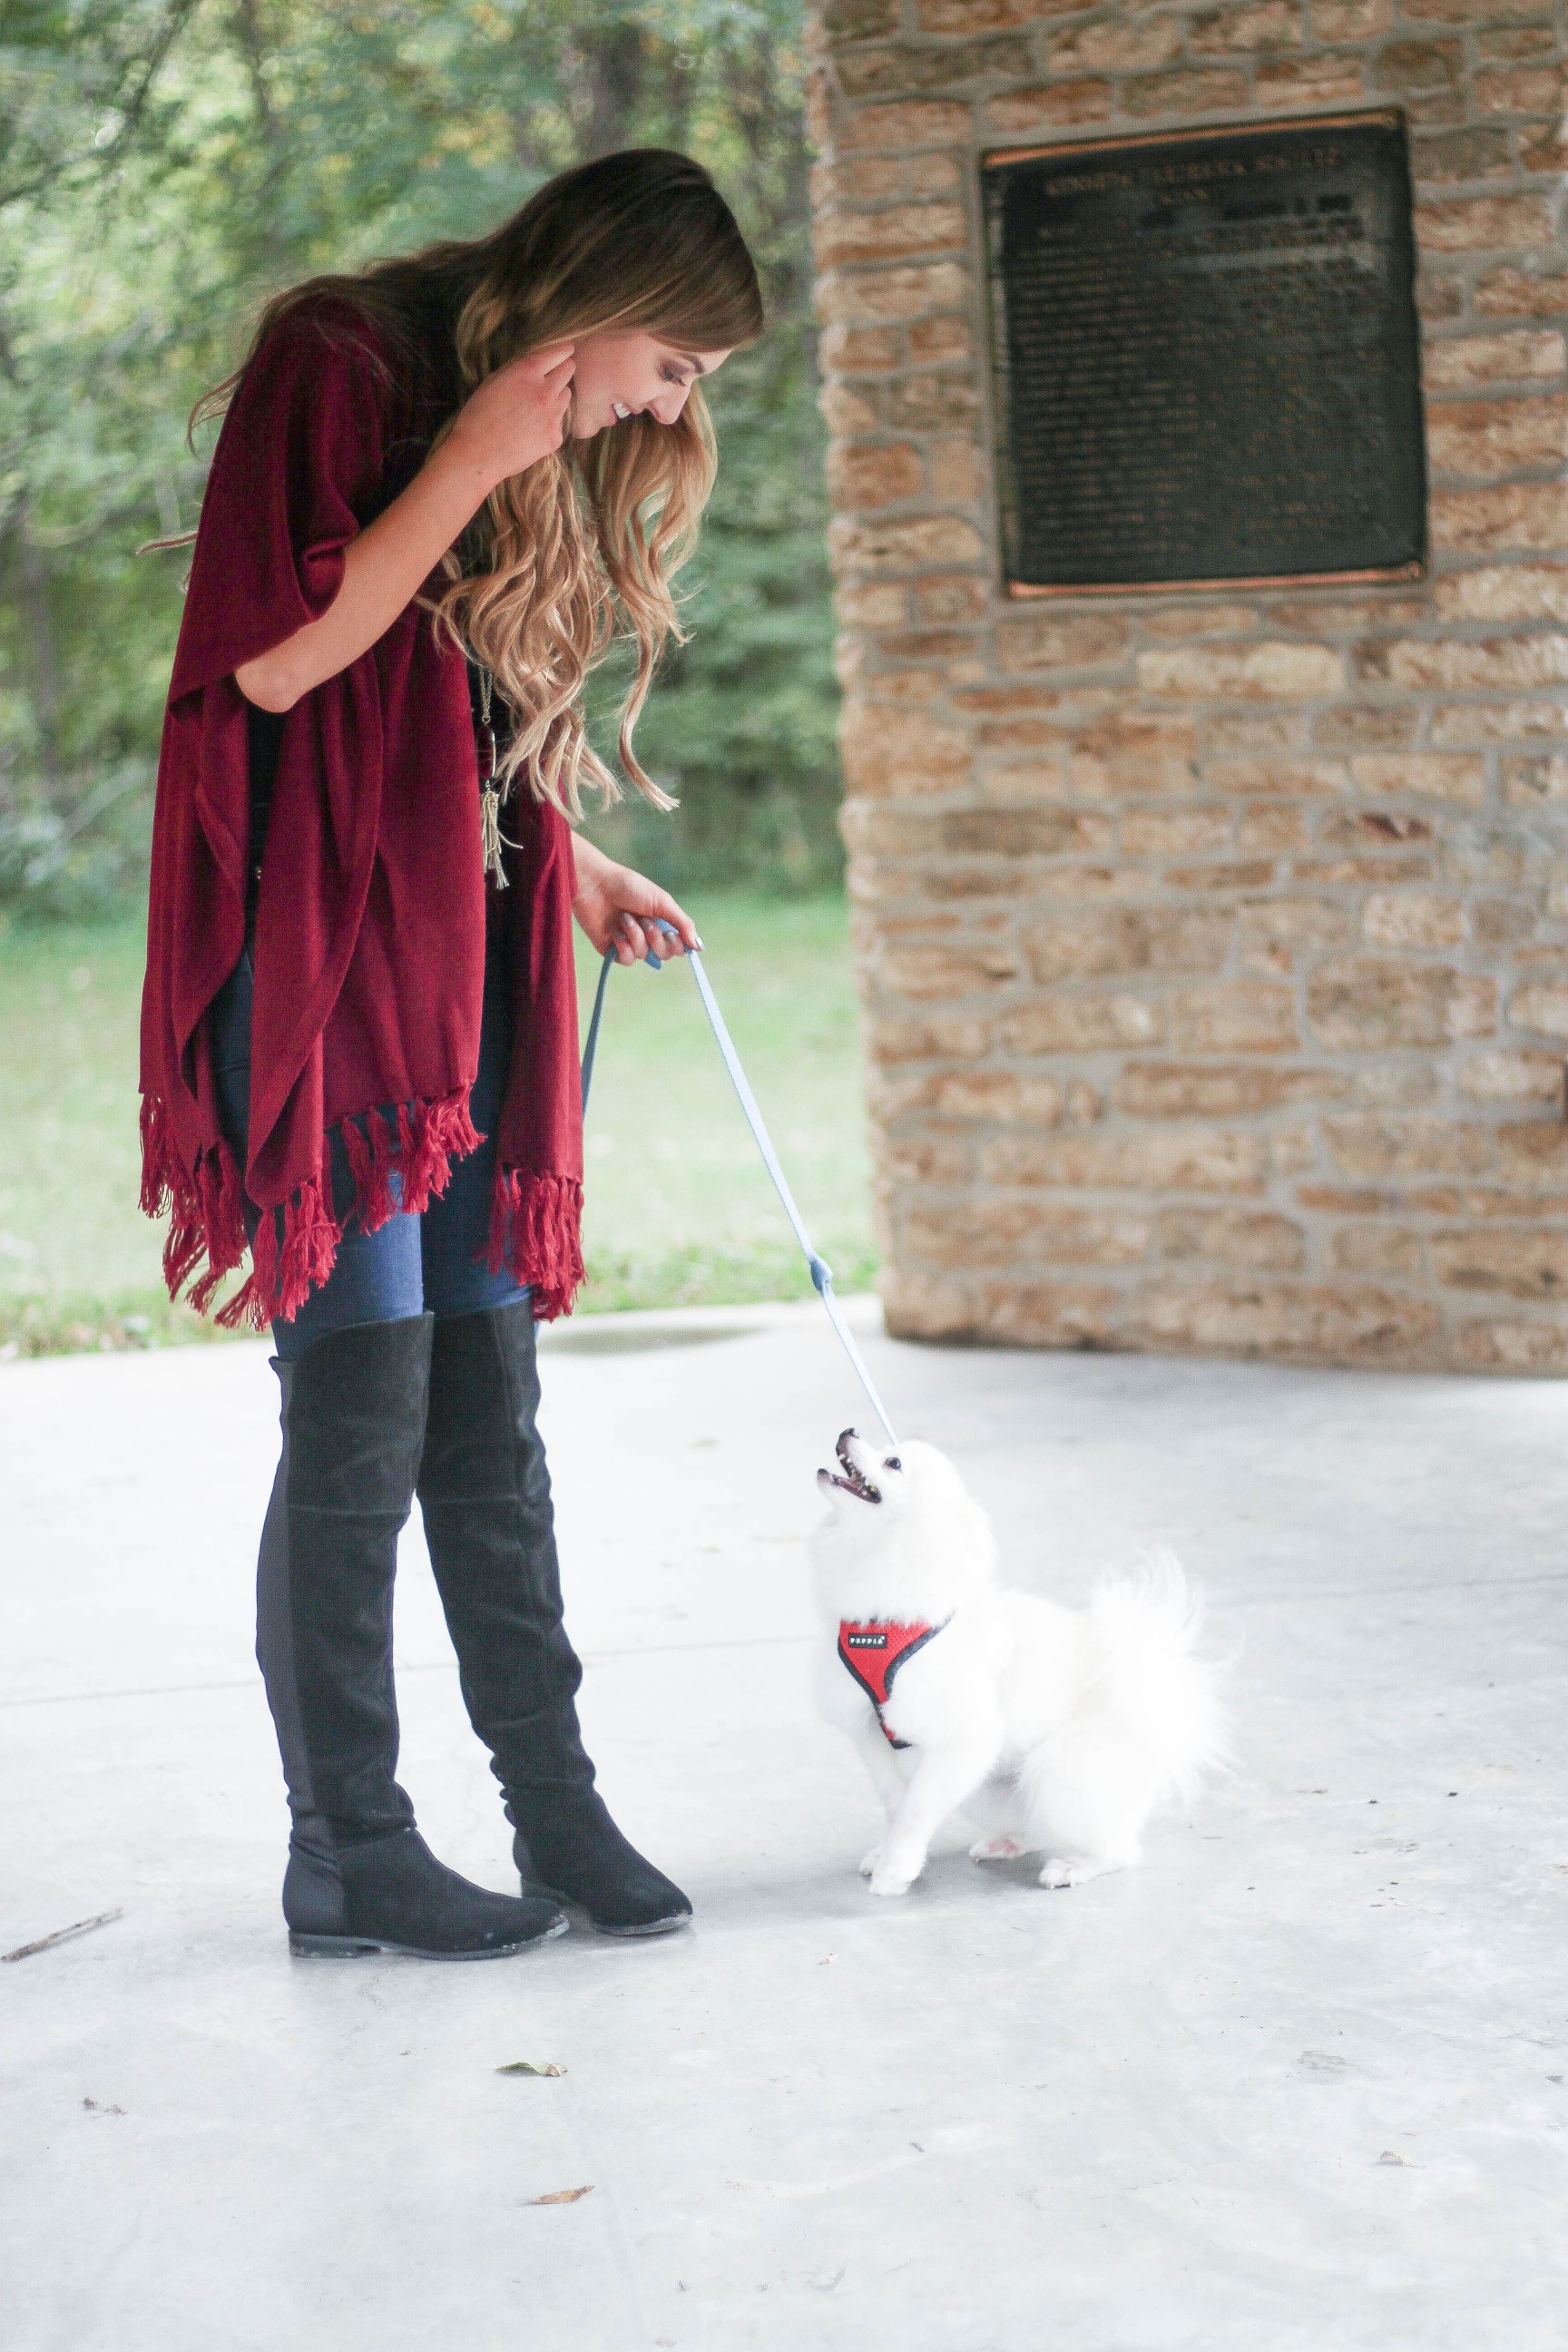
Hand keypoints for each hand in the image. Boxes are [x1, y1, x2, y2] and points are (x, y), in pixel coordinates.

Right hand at [445, 342, 575, 490]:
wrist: (478, 454)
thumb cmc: (478, 416)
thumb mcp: (493, 382)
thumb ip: (516, 370)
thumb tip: (534, 365)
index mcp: (526, 372)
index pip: (556, 354)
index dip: (563, 351)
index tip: (568, 350)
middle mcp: (544, 390)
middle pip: (568, 372)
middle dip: (563, 371)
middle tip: (556, 376)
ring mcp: (553, 415)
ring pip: (566, 396)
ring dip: (557, 396)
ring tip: (538, 406)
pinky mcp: (555, 437)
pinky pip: (560, 422)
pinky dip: (551, 422)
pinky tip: (534, 429)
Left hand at [571, 837, 699, 966]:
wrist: (596, 884)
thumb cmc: (629, 887)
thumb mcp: (662, 901)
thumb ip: (683, 924)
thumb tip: (699, 947)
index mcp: (661, 922)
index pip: (677, 946)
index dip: (677, 945)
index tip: (672, 934)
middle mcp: (646, 934)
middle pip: (663, 955)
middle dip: (656, 939)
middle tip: (646, 921)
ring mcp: (629, 943)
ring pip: (643, 956)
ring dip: (636, 936)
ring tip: (624, 918)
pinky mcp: (612, 950)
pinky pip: (626, 960)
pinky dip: (622, 945)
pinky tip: (615, 930)